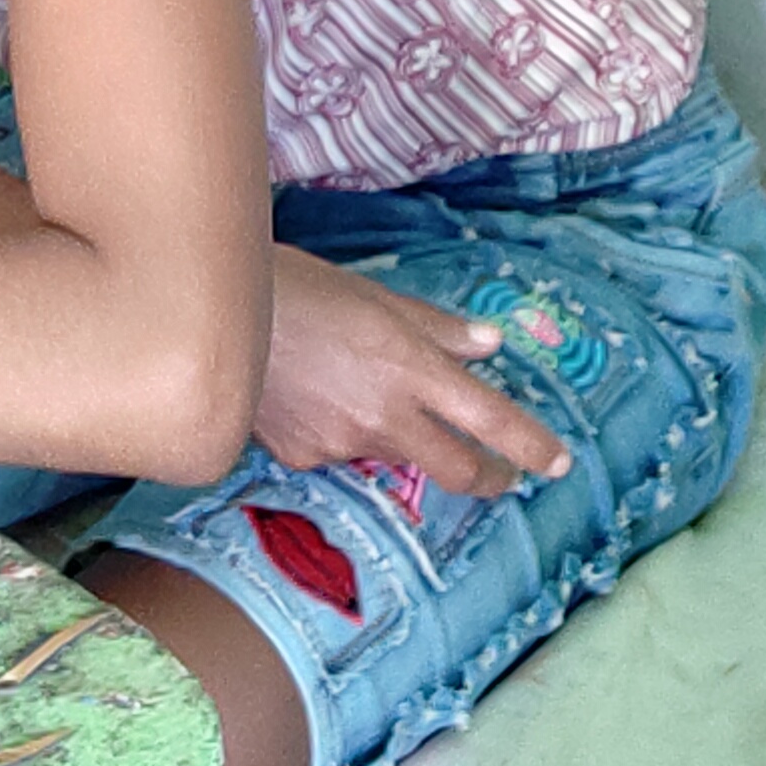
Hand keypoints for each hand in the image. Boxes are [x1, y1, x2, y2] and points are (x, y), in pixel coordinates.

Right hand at [253, 249, 573, 499]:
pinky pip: (341, 452)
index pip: (490, 420)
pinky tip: (317, 396)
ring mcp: (342, 444)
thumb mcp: (373, 296)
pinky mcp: (303, 458)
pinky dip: (344, 432)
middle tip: (499, 474)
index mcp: (411, 368)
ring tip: (362, 387)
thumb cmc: (295, 288)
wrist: (208, 320)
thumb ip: (434, 327)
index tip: (556, 461)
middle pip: (457, 470)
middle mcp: (385, 415)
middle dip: (488, 477)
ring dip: (401, 436)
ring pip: (394, 454)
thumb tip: (487, 345)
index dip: (530, 446)